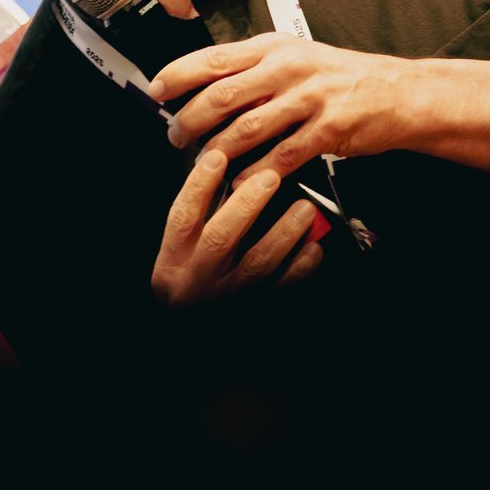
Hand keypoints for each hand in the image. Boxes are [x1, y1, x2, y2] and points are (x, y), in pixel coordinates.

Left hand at [151, 33, 412, 187]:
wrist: (397, 92)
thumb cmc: (341, 77)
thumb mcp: (295, 57)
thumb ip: (253, 69)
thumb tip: (206, 85)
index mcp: (273, 47)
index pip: (213, 58)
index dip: (178, 76)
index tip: (156, 91)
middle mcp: (287, 68)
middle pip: (221, 95)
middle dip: (189, 120)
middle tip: (175, 136)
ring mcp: (308, 97)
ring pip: (246, 128)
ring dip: (216, 150)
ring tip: (201, 162)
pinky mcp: (327, 128)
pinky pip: (281, 155)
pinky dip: (256, 173)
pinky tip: (241, 182)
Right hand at [151, 147, 324, 306]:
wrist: (192, 332)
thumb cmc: (189, 284)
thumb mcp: (181, 253)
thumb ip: (202, 218)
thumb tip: (231, 173)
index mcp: (175, 259)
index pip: (182, 217)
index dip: (198, 186)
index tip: (217, 157)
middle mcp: (199, 278)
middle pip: (220, 238)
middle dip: (247, 204)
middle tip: (270, 177)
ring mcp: (229, 296)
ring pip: (258, 264)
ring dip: (284, 232)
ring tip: (304, 208)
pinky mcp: (255, 309)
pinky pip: (282, 288)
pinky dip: (301, 266)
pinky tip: (314, 246)